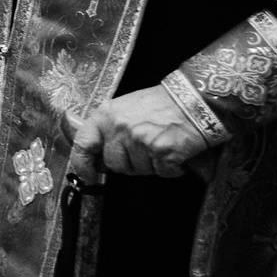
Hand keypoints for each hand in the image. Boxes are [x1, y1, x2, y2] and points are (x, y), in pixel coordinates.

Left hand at [69, 85, 215, 183]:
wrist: (194, 100)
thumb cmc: (161, 104)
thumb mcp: (124, 108)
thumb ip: (109, 129)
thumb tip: (97, 156)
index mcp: (105, 115)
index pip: (83, 144)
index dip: (82, 164)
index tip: (88, 176)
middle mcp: (119, 128)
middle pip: (115, 164)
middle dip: (130, 163)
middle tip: (146, 149)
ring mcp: (139, 141)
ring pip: (139, 170)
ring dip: (152, 165)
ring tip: (162, 144)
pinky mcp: (162, 152)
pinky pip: (162, 172)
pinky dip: (172, 167)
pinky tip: (176, 151)